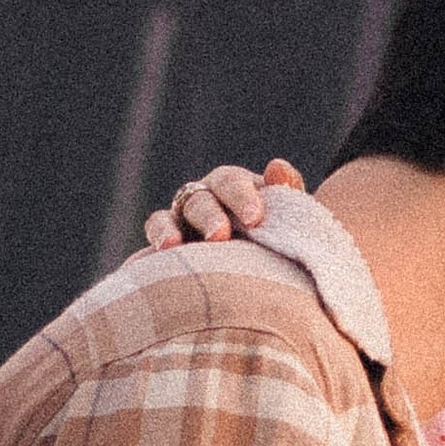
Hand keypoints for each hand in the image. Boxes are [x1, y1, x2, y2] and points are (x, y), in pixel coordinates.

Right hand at [145, 156, 305, 251]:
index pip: (233, 183)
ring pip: (171, 215)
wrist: (261, 278)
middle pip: (202, 198)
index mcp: (237, 189)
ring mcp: (182, 219)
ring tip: (175, 246)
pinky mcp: (166, 243)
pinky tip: (160, 253)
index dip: (241, 197)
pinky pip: (154, 232)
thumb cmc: (280, 244)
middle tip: (220, 235)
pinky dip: (156, 238)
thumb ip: (287, 194)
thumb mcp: (290, 220)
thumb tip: (278, 167)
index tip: (254, 218)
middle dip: (210, 216)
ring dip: (172, 228)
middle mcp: (207, 198)